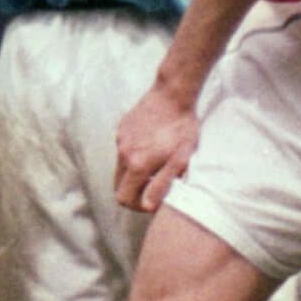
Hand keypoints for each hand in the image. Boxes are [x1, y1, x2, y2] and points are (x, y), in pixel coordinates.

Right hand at [114, 82, 200, 211]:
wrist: (174, 94)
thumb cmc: (182, 128)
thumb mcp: (179, 161)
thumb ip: (161, 185)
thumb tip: (147, 206)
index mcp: (136, 165)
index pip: (123, 198)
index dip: (136, 206)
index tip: (151, 201)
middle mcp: (122, 153)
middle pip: (118, 185)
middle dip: (133, 191)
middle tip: (154, 186)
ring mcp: (120, 139)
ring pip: (121, 166)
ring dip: (135, 172)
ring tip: (158, 162)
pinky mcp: (122, 128)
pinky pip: (123, 148)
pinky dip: (134, 154)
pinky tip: (154, 144)